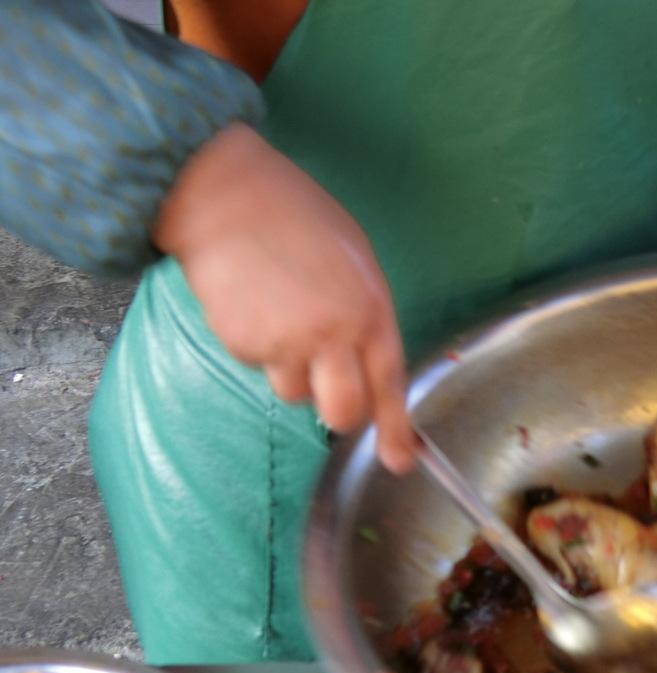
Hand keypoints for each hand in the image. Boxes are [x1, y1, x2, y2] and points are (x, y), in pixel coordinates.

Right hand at [152, 122, 415, 473]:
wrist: (227, 196)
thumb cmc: (297, 219)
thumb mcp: (355, 262)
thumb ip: (366, 316)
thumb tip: (369, 364)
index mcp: (369, 310)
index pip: (388, 384)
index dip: (395, 429)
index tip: (399, 461)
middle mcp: (331, 334)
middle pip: (342, 413)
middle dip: (339, 413)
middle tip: (331, 389)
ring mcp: (284, 343)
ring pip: (295, 392)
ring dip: (293, 369)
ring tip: (282, 312)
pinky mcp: (242, 344)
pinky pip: (258, 365)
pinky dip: (258, 346)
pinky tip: (254, 304)